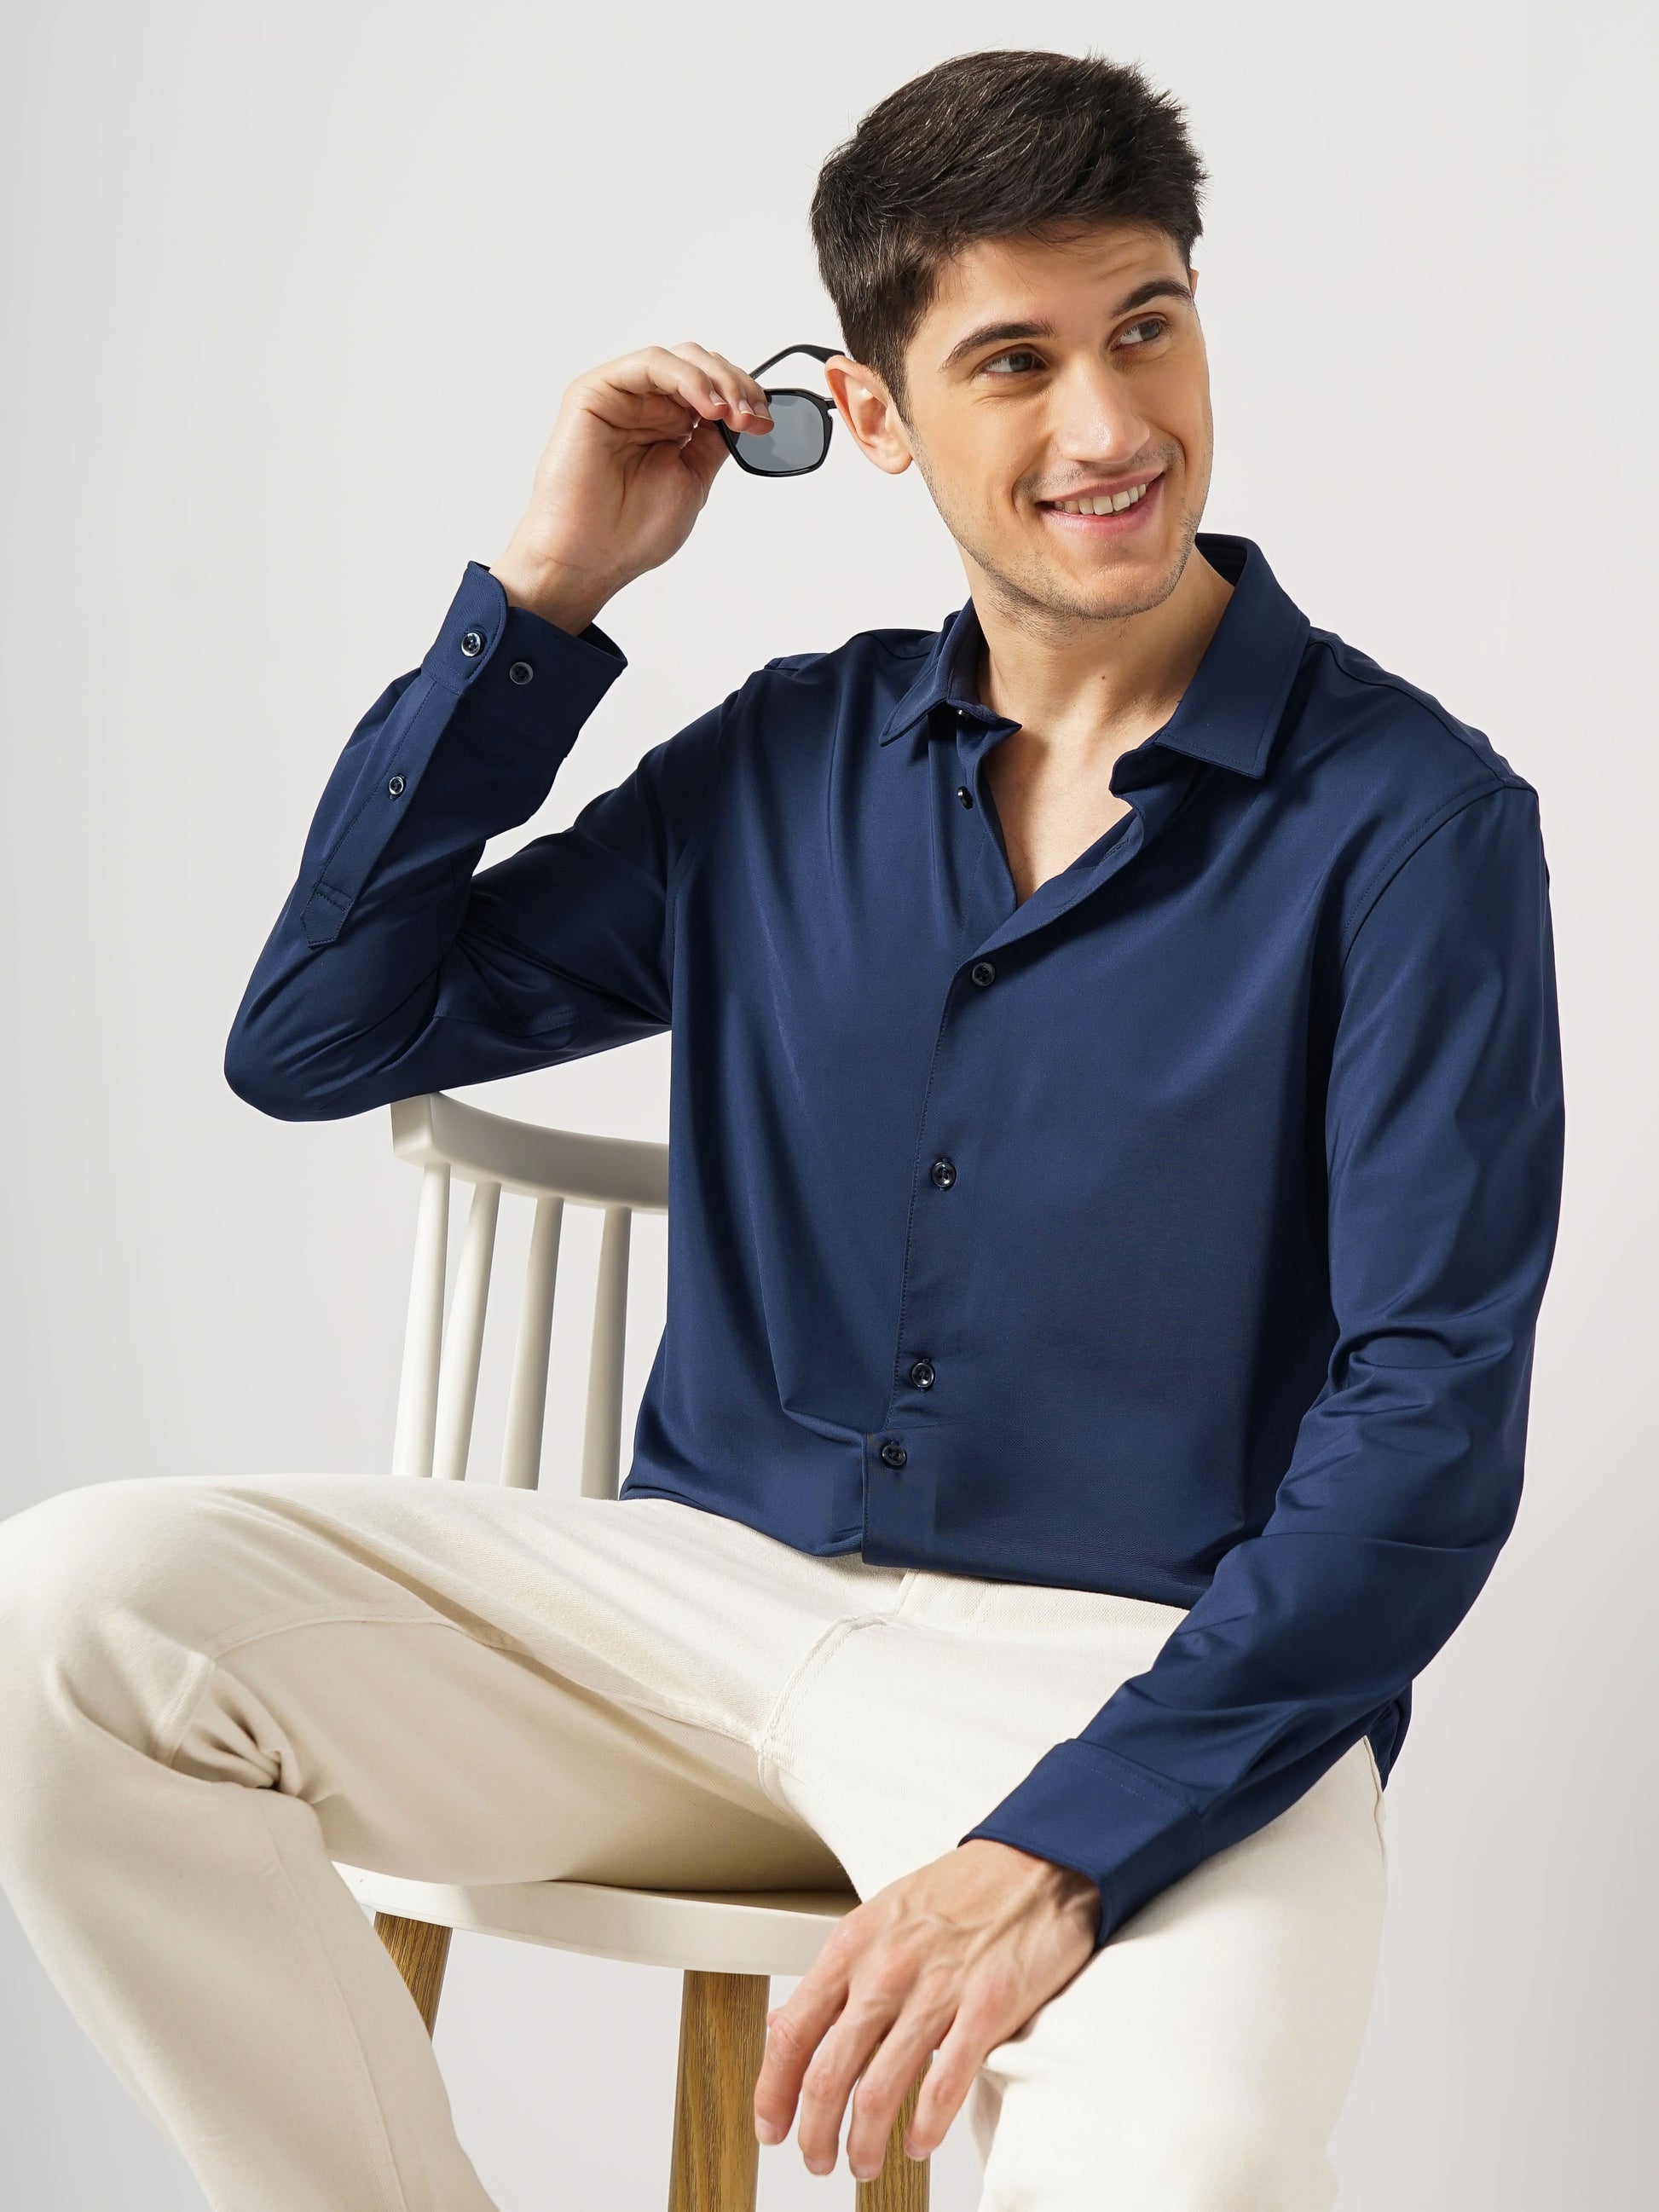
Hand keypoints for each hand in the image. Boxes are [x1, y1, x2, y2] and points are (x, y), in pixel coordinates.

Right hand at [490, 342, 772, 634]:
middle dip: (737, 387)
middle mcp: (647, 406)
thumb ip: (713, 441)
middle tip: (753, 419)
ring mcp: (623, 396)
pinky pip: (650, 364)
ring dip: (717, 380)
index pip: (715, 391)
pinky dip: (686, 377)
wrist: (590, 558)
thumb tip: (744, 414)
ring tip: (732, 412)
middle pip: (702, 368)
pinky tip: (707, 405)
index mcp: (670, 427)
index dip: (745, 398)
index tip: (766, 424)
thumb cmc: (632, 532)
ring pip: (680, 360)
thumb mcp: (693, 479)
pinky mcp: (597, 391)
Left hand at [752, 1838, 1099, 2181]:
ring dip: (864, 2143)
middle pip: (827, 2074)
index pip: (792, 2032)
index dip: (773, 2091)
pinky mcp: (987, 2007)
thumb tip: (789, 2024)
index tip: (772, 2126)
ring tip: (863, 2163)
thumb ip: (838, 1975)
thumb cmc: (959, 1892)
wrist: (1035, 1862)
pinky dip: (925, 2127)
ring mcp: (937, 1989)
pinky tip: (919, 2142)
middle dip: (815, 2133)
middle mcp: (886, 1969)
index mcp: (853, 1944)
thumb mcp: (880, 1918)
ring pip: (878, 2091)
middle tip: (817, 2160)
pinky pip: (944, 2085)